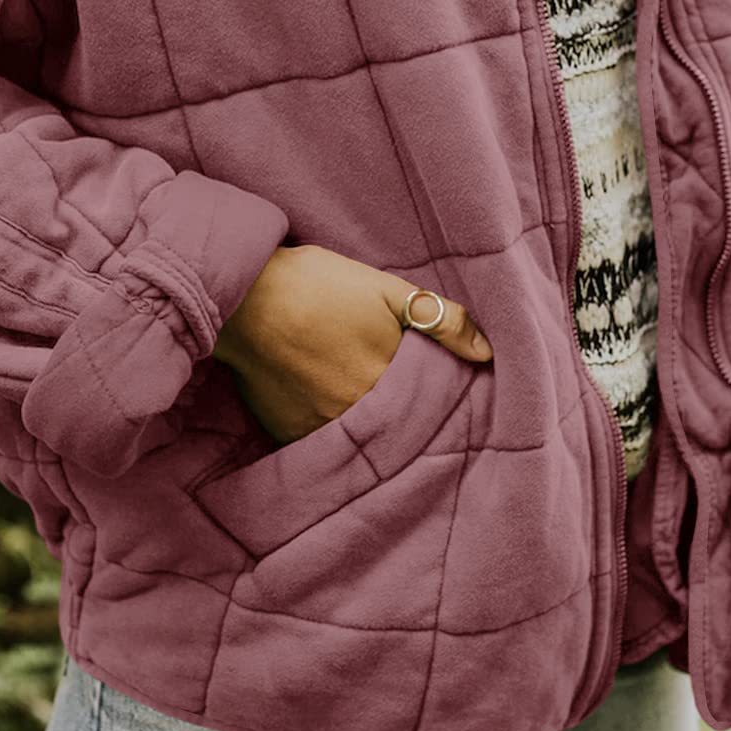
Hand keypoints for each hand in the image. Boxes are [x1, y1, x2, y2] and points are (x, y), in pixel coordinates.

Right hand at [212, 244, 492, 445]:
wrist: (245, 296)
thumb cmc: (317, 285)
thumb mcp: (385, 289)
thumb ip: (440, 319)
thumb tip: (486, 352)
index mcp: (389, 385)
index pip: (429, 407)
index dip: (436, 397)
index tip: (440, 391)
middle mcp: (357, 419)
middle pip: (396, 428)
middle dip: (405, 417)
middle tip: (400, 395)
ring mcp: (321, 432)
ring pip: (360, 439)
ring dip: (370, 428)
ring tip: (362, 400)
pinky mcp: (289, 435)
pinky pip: (323, 444)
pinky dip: (332, 431)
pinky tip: (328, 404)